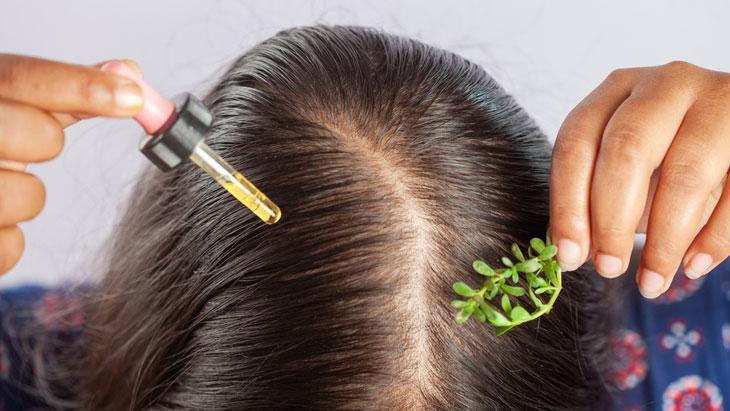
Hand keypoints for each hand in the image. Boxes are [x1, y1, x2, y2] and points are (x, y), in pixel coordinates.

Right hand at [0, 55, 143, 273]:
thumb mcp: (6, 108)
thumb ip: (63, 91)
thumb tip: (129, 71)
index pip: (21, 76)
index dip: (82, 85)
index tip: (135, 97)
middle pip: (35, 134)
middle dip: (46, 141)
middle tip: (28, 143)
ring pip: (29, 195)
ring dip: (26, 195)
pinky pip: (10, 245)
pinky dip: (8, 238)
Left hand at [550, 61, 728, 297]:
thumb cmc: (669, 155)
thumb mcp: (627, 168)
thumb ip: (594, 198)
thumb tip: (570, 250)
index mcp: (617, 90)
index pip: (576, 142)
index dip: (568, 203)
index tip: (568, 255)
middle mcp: (666, 85)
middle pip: (627, 151)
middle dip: (612, 220)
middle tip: (609, 268)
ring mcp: (719, 100)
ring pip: (686, 174)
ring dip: (664, 240)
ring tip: (651, 283)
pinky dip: (715, 238)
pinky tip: (693, 266)